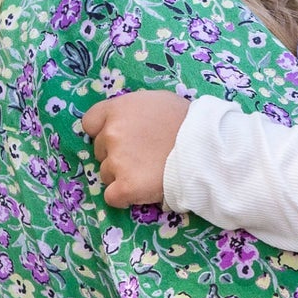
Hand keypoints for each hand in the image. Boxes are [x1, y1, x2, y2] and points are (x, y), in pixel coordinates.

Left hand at [80, 90, 190, 207]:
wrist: (206, 147)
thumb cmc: (188, 120)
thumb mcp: (158, 101)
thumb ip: (135, 111)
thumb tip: (130, 121)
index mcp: (118, 109)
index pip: (90, 123)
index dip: (104, 132)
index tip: (122, 139)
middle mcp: (112, 133)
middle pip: (100, 151)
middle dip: (117, 154)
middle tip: (145, 156)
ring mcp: (117, 161)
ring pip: (106, 174)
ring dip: (122, 176)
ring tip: (150, 172)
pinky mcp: (126, 186)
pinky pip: (112, 197)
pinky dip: (125, 197)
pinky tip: (143, 189)